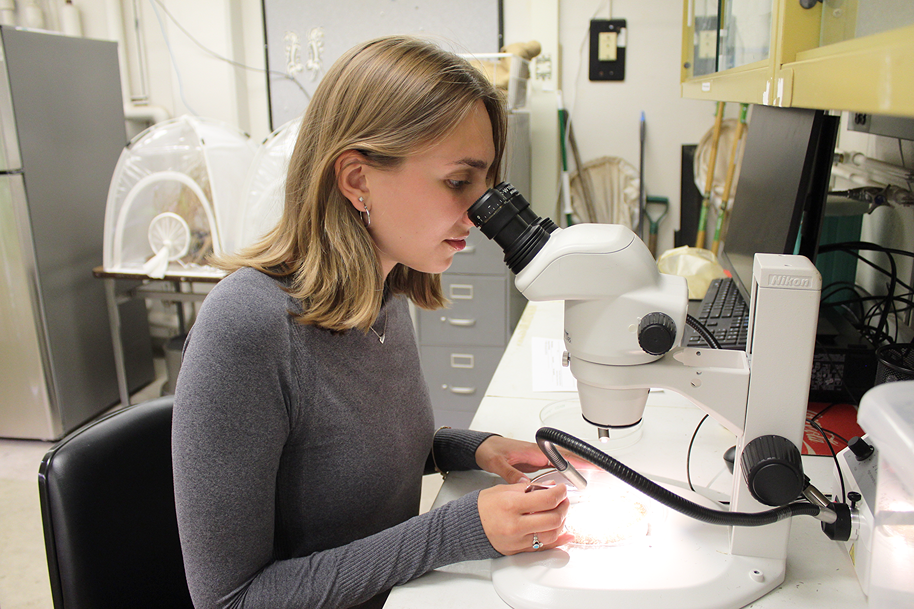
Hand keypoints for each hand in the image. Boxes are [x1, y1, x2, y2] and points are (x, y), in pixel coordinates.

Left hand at [475, 435, 592, 484]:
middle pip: (566, 457)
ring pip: (562, 461)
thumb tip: (523, 485)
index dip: (577, 460)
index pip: (560, 455)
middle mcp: (537, 452)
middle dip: (584, 462)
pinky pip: (555, 466)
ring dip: (577, 466)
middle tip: (601, 469)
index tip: (591, 464)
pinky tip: (571, 478)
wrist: (482, 446)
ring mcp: (537, 457)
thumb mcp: (496, 463)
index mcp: (532, 450)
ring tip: (593, 473)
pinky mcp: (534, 462)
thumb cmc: (489, 449)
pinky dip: (566, 470)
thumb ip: (510, 474)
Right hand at [477, 482, 573, 554]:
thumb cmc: (483, 507)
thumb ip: (529, 489)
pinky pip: (544, 548)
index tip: (561, 489)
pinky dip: (558, 541)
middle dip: (564, 507)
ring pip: (551, 535)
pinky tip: (565, 534)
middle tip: (563, 500)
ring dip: (561, 523)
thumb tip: (549, 488)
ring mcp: (517, 540)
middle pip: (553, 519)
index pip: (547, 500)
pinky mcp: (518, 550)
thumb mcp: (504, 490)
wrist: (467, 526)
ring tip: (559, 513)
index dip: (560, 493)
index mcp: (511, 505)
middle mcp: (515, 525)